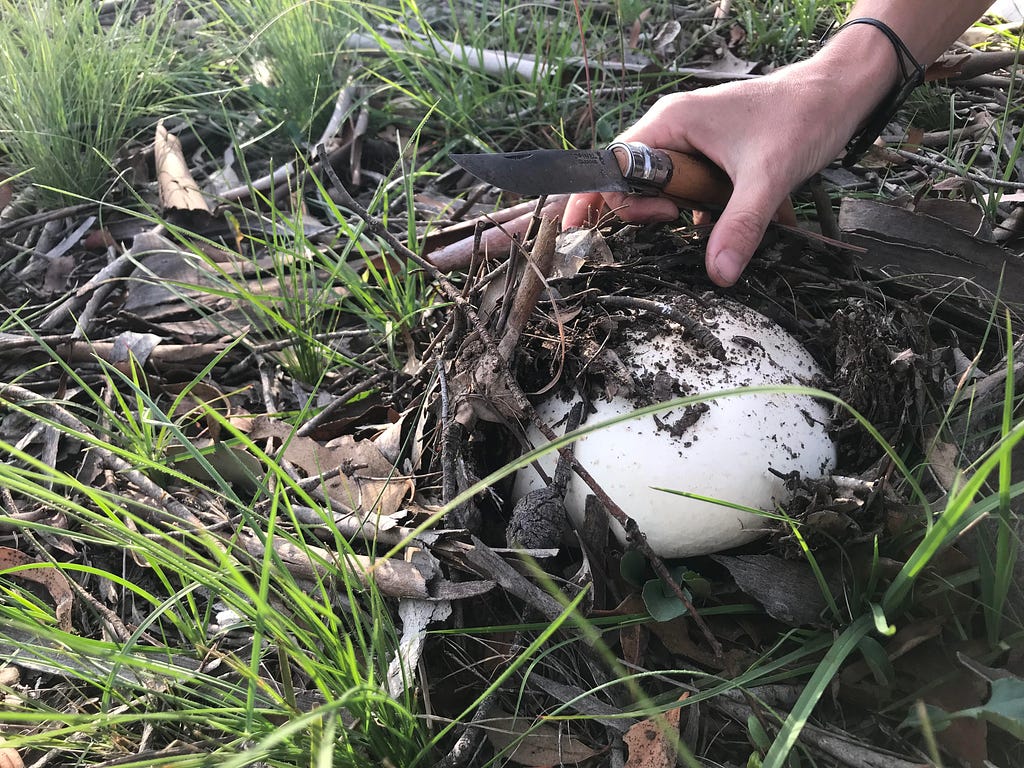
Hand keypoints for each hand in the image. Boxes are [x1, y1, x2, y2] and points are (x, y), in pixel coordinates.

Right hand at [562, 55, 885, 285]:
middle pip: (633, 180)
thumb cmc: (801, 116)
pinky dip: (700, 210)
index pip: (613, 163)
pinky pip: (688, 190)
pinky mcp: (710, 158)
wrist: (839, 95)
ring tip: (701, 219)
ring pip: (662, 189)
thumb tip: (718, 274)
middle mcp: (674, 129)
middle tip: (676, 221)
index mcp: (671, 122)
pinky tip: (721, 220)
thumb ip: (740, 226)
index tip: (612, 228)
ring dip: (678, 212)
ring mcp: (692, 143)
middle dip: (648, 209)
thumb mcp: (768, 177)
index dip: (605, 199)